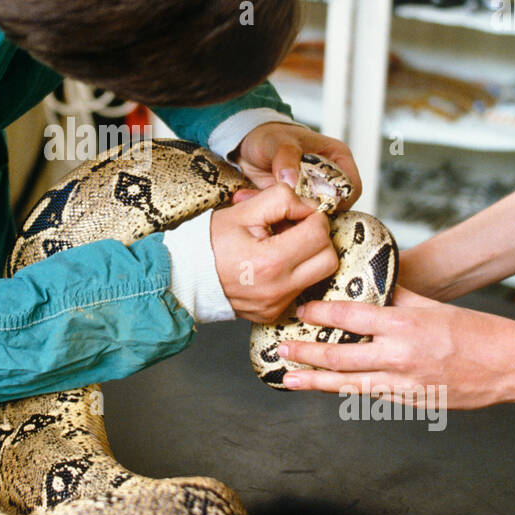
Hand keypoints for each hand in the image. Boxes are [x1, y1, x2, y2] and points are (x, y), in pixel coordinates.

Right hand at [210, 183, 338, 321]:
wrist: (184, 276)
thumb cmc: (209, 243)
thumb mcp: (242, 210)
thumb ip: (281, 200)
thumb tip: (308, 205)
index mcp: (270, 261)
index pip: (319, 233)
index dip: (312, 216)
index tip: (297, 213)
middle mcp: (278, 289)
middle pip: (329, 259)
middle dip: (318, 239)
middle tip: (296, 228)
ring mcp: (277, 305)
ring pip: (318, 276)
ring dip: (308, 257)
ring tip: (283, 245)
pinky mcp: (274, 314)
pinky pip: (300, 290)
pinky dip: (293, 274)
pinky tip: (271, 265)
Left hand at [232, 122, 361, 208]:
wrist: (251, 147)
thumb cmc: (271, 137)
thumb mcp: (277, 142)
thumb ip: (286, 157)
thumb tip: (292, 180)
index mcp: (338, 158)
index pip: (351, 188)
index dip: (337, 200)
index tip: (314, 205)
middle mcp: (331, 178)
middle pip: (337, 207)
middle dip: (315, 213)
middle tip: (293, 214)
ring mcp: (316, 193)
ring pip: (318, 216)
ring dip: (299, 218)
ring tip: (278, 213)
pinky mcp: (301, 204)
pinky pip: (300, 219)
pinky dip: (286, 219)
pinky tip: (270, 213)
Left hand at [277, 285, 514, 408]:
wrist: (506, 366)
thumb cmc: (472, 332)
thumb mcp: (432, 305)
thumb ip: (397, 295)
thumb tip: (370, 281)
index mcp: (403, 324)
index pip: (351, 316)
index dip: (320, 312)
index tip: (299, 310)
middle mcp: (398, 355)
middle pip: (340, 355)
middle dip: (307, 352)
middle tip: (281, 348)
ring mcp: (403, 382)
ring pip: (349, 383)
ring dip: (315, 382)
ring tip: (289, 379)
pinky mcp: (409, 400)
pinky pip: (369, 395)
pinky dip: (345, 392)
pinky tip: (326, 389)